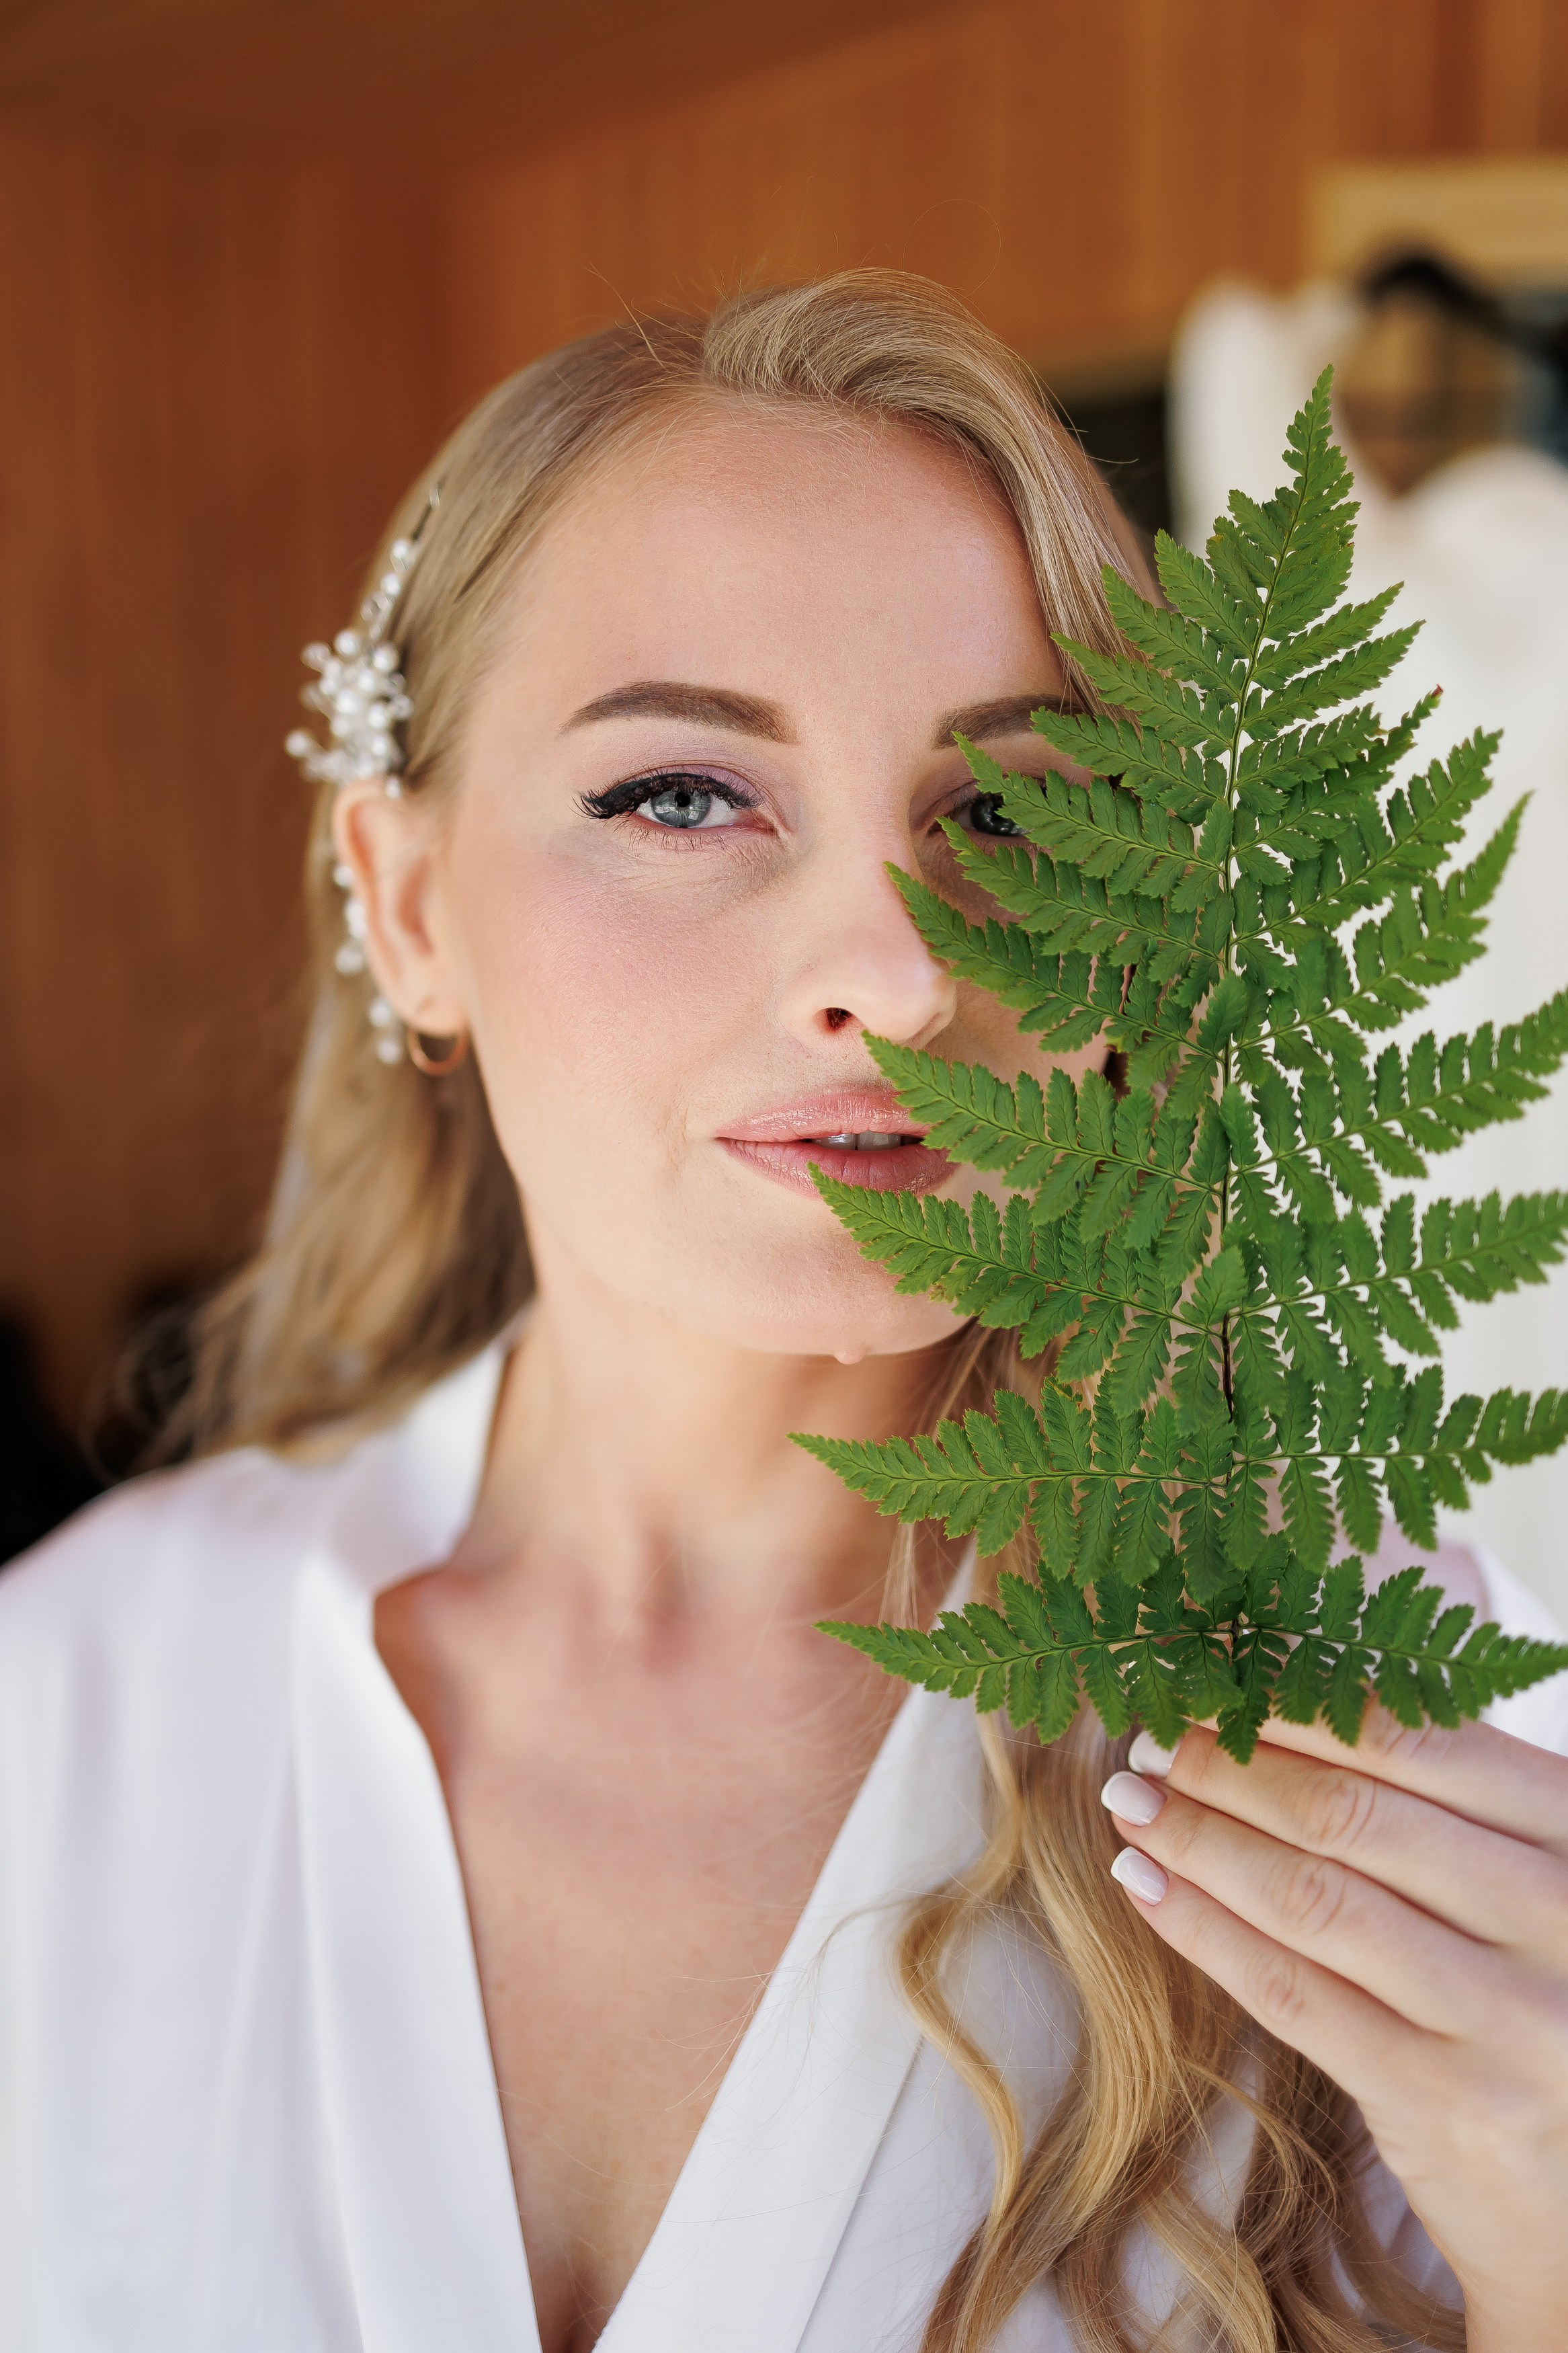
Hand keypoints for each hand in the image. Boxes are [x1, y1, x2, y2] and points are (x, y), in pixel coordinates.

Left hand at [1101, 1708, 1567, 2350]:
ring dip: (1199, 1838)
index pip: (1416, 1740)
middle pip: (1351, 1813)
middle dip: (1229, 1768)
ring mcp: (1508, 2016)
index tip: (1211, 1682)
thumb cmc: (1538, 2006)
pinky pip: (1292, 1992)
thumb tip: (1280, 1696)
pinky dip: (1202, 1928)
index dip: (1295, 1705)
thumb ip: (1443, 1807)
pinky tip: (1143, 1885)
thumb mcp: (1529, 1891)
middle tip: (1149, 1741)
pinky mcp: (1445, 2099)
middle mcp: (1560, 1916)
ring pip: (1311, 1896)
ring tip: (1131, 1803)